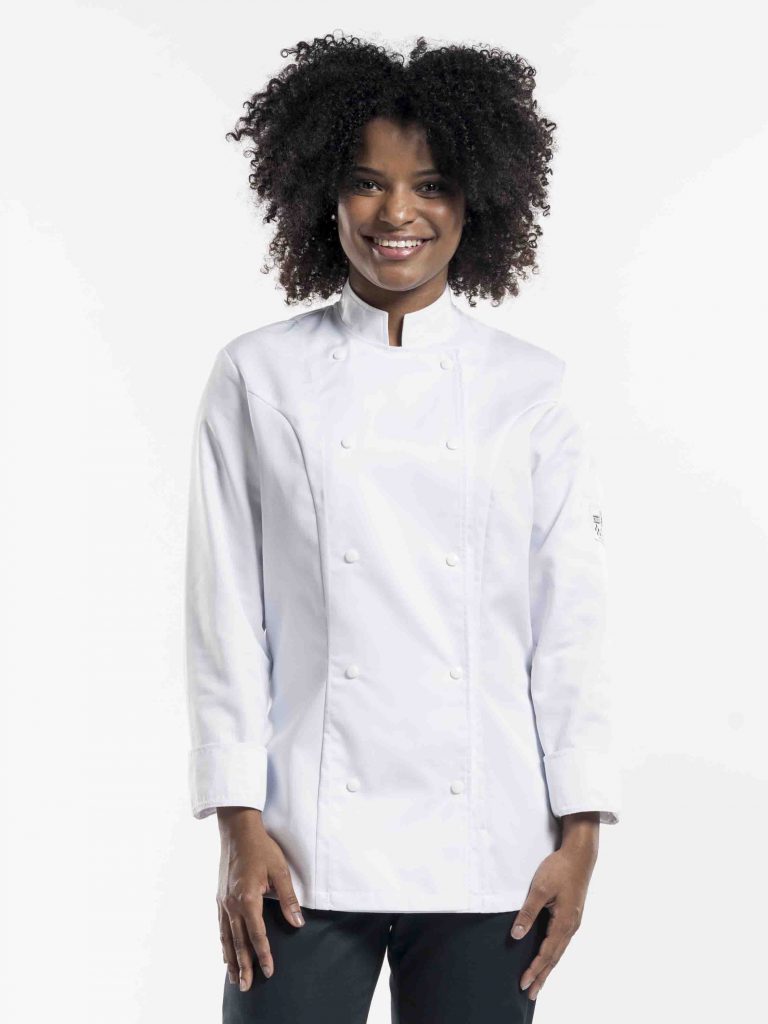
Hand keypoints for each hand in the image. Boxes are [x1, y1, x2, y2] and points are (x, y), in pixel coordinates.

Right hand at [215, 807, 304, 988]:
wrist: (237, 830)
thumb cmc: (261, 848)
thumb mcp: (280, 871)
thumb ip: (288, 899)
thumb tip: (298, 923)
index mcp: (248, 899)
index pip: (257, 935)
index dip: (264, 954)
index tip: (268, 971)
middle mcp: (232, 904)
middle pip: (238, 942)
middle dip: (243, 966)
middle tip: (246, 987)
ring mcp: (223, 901)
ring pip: (226, 937)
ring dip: (231, 959)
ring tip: (234, 978)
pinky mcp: (219, 897)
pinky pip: (221, 926)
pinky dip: (223, 942)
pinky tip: (225, 953)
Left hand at [510, 814, 598, 1000]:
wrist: (579, 855)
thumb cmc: (559, 869)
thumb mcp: (540, 889)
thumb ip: (528, 912)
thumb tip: (516, 935)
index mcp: (564, 922)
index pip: (547, 953)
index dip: (534, 969)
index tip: (523, 983)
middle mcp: (571, 926)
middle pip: (554, 957)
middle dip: (542, 976)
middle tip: (530, 994)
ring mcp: (573, 922)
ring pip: (559, 951)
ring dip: (547, 967)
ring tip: (538, 982)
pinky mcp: (571, 916)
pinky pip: (561, 941)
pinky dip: (552, 954)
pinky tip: (548, 957)